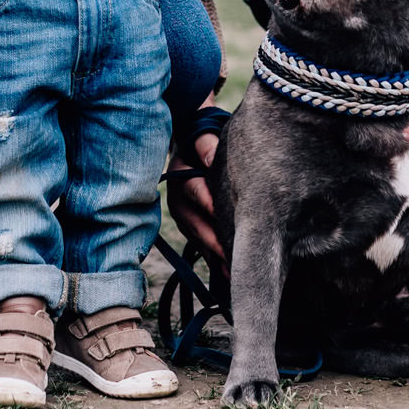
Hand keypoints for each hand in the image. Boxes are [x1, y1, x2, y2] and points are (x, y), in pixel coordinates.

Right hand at [166, 112, 226, 269]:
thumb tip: (212, 159)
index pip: (193, 189)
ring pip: (195, 236)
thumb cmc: (203, 140)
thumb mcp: (202, 137)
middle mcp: (176, 197)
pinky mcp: (188, 225)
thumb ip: (207, 145)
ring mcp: (181, 214)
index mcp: (179, 173)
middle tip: (231, 256)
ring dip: (212, 254)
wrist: (192, 145)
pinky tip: (225, 271)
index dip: (207, 203)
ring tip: (231, 271)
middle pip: (193, 221)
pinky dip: (210, 257)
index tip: (221, 216)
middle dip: (211, 239)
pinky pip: (197, 244)